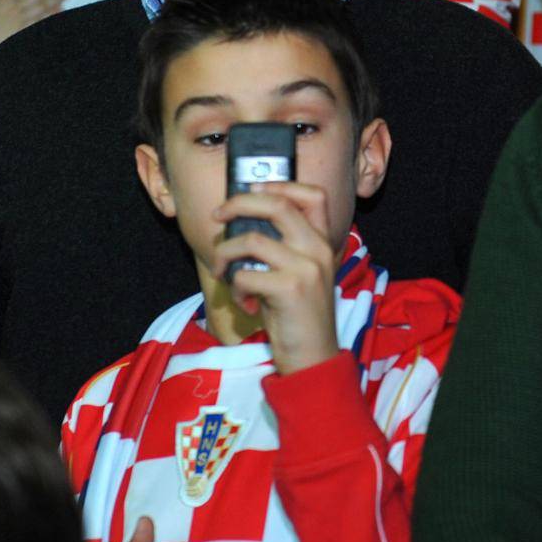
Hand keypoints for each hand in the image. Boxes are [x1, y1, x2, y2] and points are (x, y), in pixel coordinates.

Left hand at [211, 182, 340, 374]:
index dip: (280, 183)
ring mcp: (307, 268)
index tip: (252, 189)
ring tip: (223, 272)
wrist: (314, 358)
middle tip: (219, 215)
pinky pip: (245, 274)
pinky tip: (244, 303)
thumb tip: (240, 225)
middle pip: (277, 204)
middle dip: (239, 203)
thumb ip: (281, 248)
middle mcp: (319, 249)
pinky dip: (235, 288)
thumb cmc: (298, 317)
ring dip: (226, 254)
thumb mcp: (297, 275)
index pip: (313, 194)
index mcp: (323, 243)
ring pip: (252, 239)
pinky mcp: (290, 289)